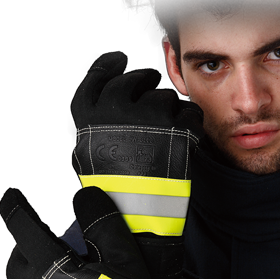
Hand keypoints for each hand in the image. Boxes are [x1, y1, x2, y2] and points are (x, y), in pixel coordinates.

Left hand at [0, 186, 181, 278]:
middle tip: (55, 245)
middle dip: (30, 245)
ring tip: (58, 275)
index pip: (22, 227)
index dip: (14, 208)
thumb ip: (102, 223)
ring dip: (31, 272)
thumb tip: (86, 196)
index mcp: (49, 267)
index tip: (10, 199)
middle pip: (17, 256)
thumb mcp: (124, 260)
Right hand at [70, 52, 204, 278]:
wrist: (138, 217)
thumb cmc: (113, 193)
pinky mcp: (178, 126)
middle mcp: (118, 108)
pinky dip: (190, 125)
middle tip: (152, 100)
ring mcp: (150, 115)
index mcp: (90, 115)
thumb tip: (106, 104)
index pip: (99, 76)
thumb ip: (97, 126)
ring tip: (165, 140)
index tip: (118, 61)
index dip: (108, 65)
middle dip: (145, 85)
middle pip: (135, 81)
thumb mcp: (88, 155)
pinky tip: (182, 141)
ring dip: (170, 112)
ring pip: (166, 97)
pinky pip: (190, 112)